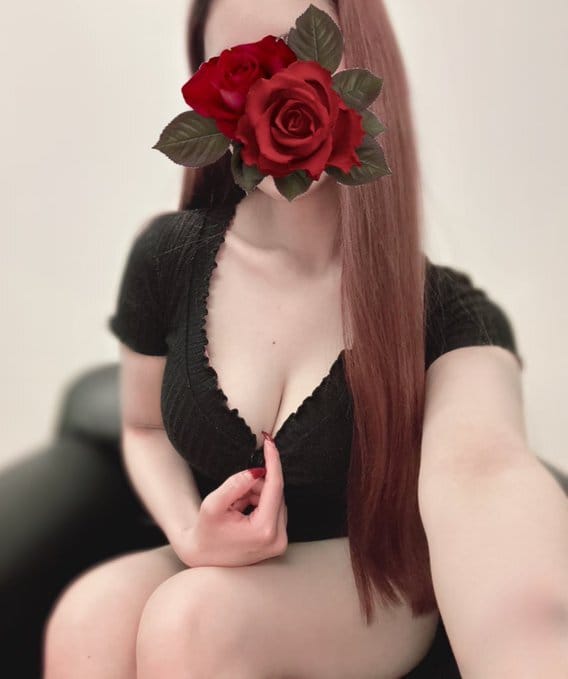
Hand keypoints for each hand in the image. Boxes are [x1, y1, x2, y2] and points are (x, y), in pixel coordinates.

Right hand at [172, 433, 287, 566]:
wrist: (202, 558)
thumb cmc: (205, 532)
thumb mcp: (213, 505)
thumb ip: (235, 485)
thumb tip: (257, 471)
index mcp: (264, 530)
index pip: (275, 487)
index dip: (273, 461)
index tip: (269, 442)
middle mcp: (278, 539)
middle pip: (276, 494)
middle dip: (257, 484)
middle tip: (235, 493)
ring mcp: (280, 543)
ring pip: (276, 500)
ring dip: (256, 495)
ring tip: (235, 507)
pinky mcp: (279, 542)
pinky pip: (275, 510)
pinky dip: (259, 504)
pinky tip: (242, 512)